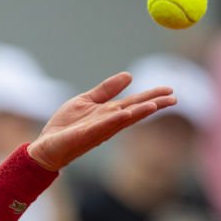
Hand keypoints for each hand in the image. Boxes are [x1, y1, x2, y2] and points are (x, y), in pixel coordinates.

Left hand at [27, 72, 175, 170]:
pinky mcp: (83, 136)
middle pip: (134, 112)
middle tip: (174, 98)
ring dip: (138, 113)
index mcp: (109, 113)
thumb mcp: (86, 101)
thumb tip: (129, 76)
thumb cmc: (66, 125)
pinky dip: (112, 121)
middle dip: (154, 105)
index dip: (152, 97)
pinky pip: (100, 127)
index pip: (135, 103)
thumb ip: (106, 90)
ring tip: (154, 105)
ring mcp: (97, 130)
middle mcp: (107, 122)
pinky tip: (124, 114)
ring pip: (121, 120)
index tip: (170, 90)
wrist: (46, 145)